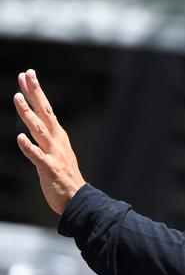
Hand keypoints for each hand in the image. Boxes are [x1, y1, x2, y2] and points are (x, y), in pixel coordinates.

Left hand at [13, 69, 84, 214]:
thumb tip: (31, 131)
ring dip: (27, 114)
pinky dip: (28, 147)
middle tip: (26, 75)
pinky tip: (19, 138)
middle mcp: (56, 141)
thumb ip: (45, 141)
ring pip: (38, 130)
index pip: (46, 109)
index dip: (36, 92)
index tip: (29, 75)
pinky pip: (37, 156)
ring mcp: (53, 154)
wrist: (78, 200)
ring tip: (16, 98)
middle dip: (34, 93)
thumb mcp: (57, 154)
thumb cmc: (65, 178)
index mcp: (58, 136)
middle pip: (44, 112)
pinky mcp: (49, 168)